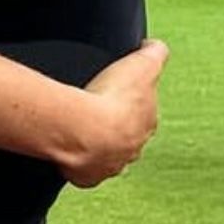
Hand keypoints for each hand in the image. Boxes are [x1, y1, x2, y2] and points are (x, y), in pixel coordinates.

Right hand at [61, 39, 169, 189]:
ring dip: (98, 147)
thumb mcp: (143, 63)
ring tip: (81, 132)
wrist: (84, 130)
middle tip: (96, 112)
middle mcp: (133, 148)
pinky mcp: (88, 177)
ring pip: (108, 157)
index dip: (132, 103)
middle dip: (116, 128)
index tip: (117, 95)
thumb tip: (155, 47)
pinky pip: (84, 171)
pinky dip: (78, 163)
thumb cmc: (112, 97)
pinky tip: (68, 150)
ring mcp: (111, 165)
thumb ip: (155, 52)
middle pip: (127, 138)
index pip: (144, 113)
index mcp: (147, 123)